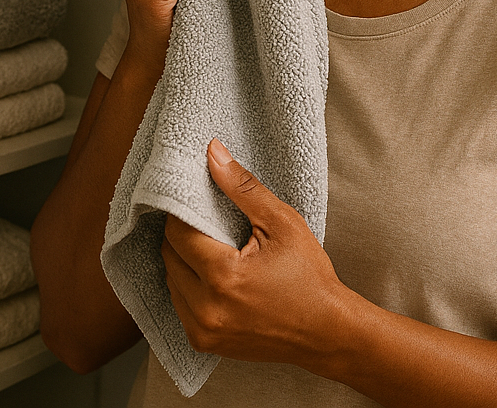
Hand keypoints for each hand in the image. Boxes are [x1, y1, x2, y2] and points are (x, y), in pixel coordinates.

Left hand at [161, 139, 346, 366]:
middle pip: (169, 255)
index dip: (183, 210)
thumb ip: (243, 187)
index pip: (177, 231)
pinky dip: (189, 284)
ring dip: (183, 259)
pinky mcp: (204, 343)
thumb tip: (213, 154)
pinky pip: (180, 303)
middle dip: (183, 233)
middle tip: (207, 221)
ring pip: (171, 279)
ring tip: (213, 246)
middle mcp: (206, 308)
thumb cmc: (309, 277)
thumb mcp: (282, 223)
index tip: (199, 199)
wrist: (327, 333)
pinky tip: (213, 273)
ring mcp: (202, 331)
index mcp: (223, 277)